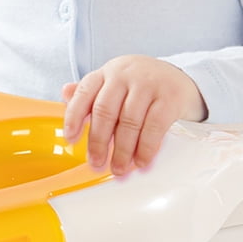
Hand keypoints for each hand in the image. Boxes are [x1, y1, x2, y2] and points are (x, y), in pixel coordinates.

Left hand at [62, 56, 205, 174]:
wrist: (178, 78)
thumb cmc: (139, 87)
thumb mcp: (113, 84)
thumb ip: (90, 93)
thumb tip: (64, 93)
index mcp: (106, 73)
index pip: (84, 93)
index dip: (74, 117)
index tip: (71, 140)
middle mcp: (124, 75)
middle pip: (105, 111)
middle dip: (99, 142)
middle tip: (97, 164)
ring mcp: (148, 84)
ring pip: (130, 121)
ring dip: (123, 150)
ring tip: (120, 169)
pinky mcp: (170, 97)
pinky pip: (155, 126)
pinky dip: (147, 147)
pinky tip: (142, 161)